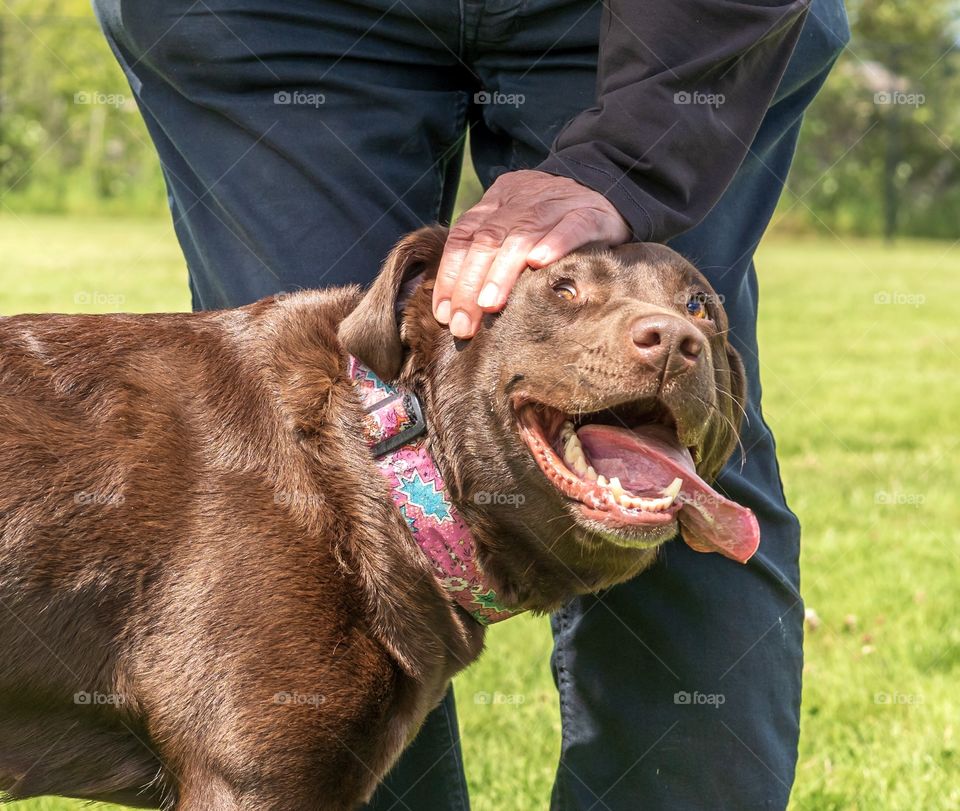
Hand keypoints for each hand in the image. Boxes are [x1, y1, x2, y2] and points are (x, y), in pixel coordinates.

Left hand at [432, 170, 630, 337]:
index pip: (464, 237)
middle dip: (470, 283)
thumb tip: (453, 308)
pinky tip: (539, 264)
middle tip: (463, 322)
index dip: (450, 275)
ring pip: (523, 235)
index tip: (443, 313)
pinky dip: (554, 243)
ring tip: (490, 304)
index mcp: (497, 202)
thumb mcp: (514, 230)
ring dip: (503, 272)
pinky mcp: (590, 212)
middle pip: (488, 239)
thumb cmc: (552, 226)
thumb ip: (487, 256)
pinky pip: (571, 226)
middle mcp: (522, 200)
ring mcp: (556, 203)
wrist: (606, 190)